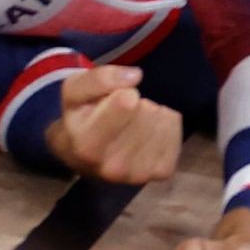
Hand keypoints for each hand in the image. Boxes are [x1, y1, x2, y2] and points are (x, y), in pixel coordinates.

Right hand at [37, 67, 179, 184]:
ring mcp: (140, 174)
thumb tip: (136, 76)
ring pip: (161, 119)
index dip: (121, 91)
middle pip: (146, 110)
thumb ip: (98, 79)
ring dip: (150, 112)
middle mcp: (114, 167)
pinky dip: (165, 123)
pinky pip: (175, 130)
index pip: (126, 103)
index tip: (110, 99)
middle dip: (135, 102)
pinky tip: (148, 130)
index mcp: (88, 147)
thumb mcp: (74, 91)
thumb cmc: (80, 119)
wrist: (83, 157)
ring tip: (132, 122)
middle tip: (119, 114)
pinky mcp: (162, 172)